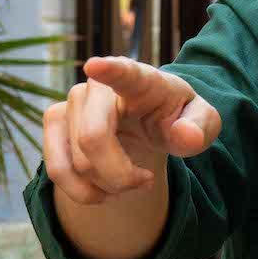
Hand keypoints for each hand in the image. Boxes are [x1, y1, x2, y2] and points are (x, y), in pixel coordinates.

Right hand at [43, 56, 220, 204]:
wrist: (152, 122)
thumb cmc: (177, 118)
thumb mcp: (202, 122)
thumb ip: (201, 127)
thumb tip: (186, 136)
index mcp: (143, 81)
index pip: (125, 73)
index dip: (110, 70)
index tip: (95, 66)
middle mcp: (99, 87)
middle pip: (93, 138)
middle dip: (120, 175)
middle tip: (146, 181)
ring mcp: (72, 103)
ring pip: (77, 162)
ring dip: (107, 186)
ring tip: (131, 182)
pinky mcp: (55, 123)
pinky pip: (57, 171)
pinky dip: (83, 192)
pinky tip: (106, 190)